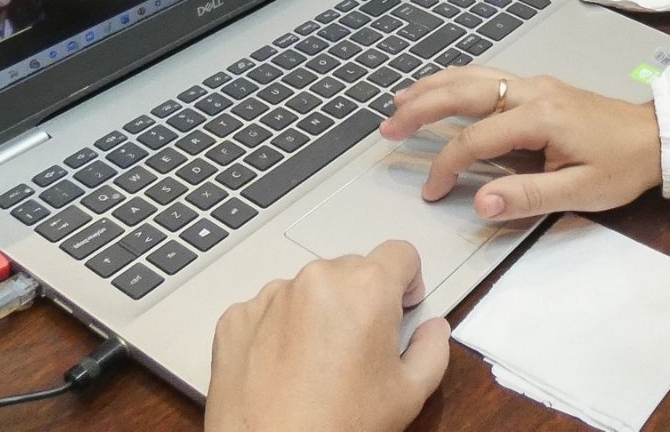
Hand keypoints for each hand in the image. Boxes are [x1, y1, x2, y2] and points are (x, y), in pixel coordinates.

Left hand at [205, 240, 448, 431]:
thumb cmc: (338, 426)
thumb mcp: (409, 394)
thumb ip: (433, 349)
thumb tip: (432, 329)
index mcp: (366, 289)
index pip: (400, 253)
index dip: (407, 282)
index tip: (400, 309)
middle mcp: (316, 280)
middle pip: (353, 270)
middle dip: (362, 300)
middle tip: (359, 349)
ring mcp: (270, 296)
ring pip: (309, 289)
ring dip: (319, 314)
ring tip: (317, 365)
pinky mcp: (236, 318)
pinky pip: (269, 310)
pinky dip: (280, 330)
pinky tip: (285, 370)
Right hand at [380, 65, 661, 220]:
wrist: (657, 137)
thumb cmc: (621, 166)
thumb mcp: (581, 191)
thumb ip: (528, 197)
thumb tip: (479, 203)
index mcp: (539, 118)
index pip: (475, 139)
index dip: (447, 165)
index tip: (431, 193)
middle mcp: (532, 91)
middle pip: (464, 91)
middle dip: (422, 107)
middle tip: (387, 127)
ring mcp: (535, 84)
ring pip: (473, 76)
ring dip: (433, 87)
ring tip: (399, 102)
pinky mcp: (539, 87)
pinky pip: (488, 77)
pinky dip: (456, 81)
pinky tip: (441, 88)